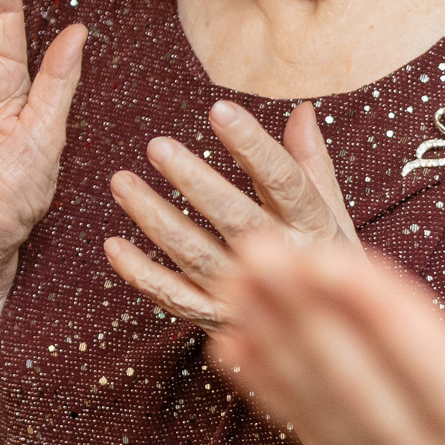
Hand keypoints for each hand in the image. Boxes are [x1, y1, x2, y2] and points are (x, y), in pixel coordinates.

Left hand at [104, 98, 356, 331]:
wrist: (327, 335)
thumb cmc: (322, 257)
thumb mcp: (331, 210)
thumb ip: (309, 161)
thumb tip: (302, 109)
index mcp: (313, 226)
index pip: (283, 180)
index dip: (253, 145)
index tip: (220, 110)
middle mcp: (279, 261)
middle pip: (234, 218)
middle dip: (194, 182)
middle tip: (156, 146)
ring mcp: (246, 293)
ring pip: (195, 255)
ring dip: (155, 219)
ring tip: (121, 182)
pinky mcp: (215, 318)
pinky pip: (173, 297)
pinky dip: (141, 274)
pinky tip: (113, 245)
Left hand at [208, 234, 444, 444]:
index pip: (432, 369)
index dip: (380, 313)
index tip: (332, 258)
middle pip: (359, 381)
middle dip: (304, 312)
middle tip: (255, 245)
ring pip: (326, 402)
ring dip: (274, 337)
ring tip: (232, 274)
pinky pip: (317, 432)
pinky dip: (271, 388)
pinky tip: (231, 343)